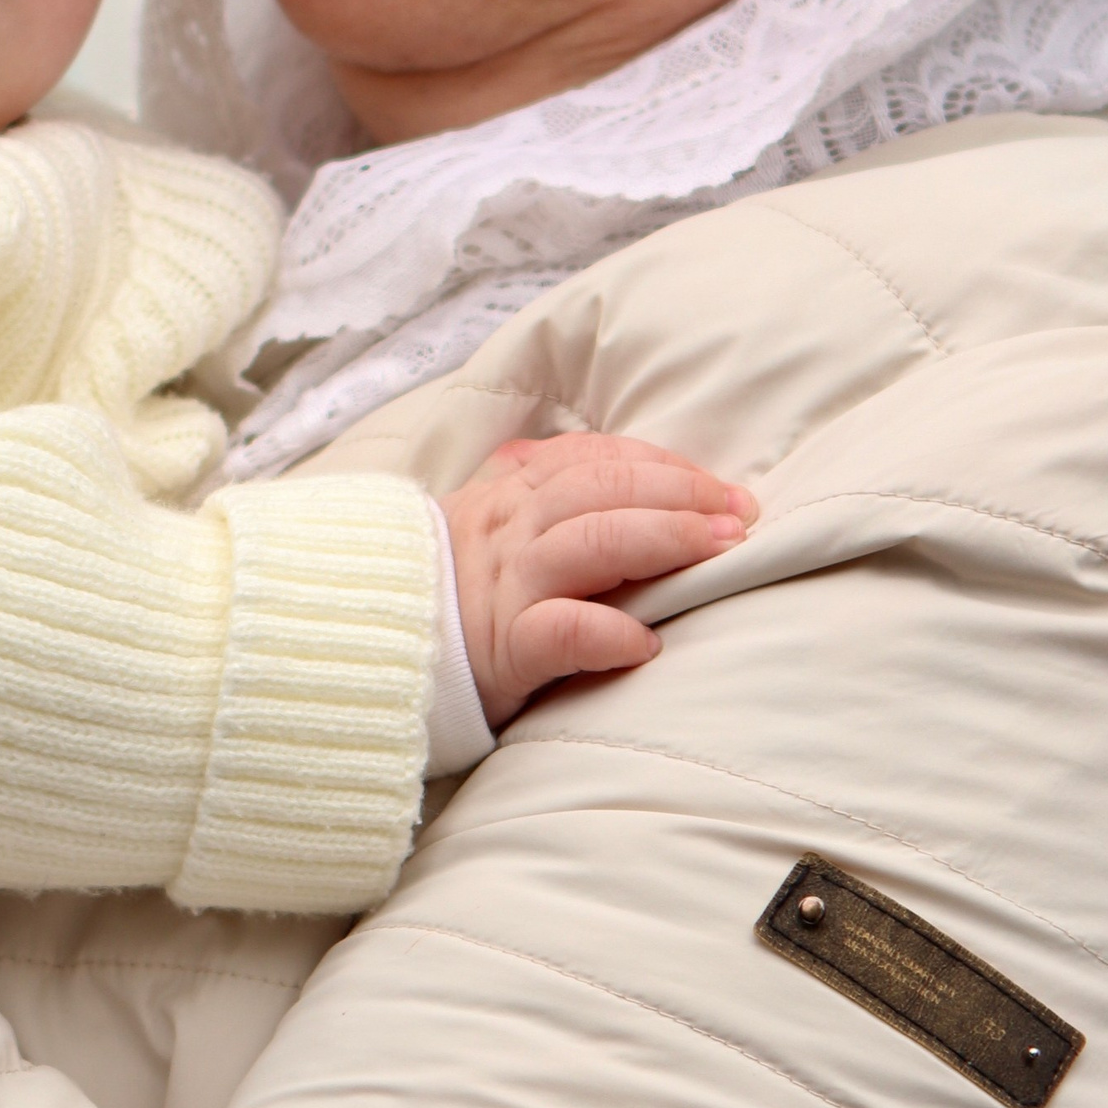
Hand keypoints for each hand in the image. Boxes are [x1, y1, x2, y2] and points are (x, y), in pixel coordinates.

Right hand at [440, 434, 754, 729]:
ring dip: (665, 541)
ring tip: (720, 553)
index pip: (595, 458)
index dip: (665, 465)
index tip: (722, 487)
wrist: (366, 647)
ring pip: (591, 542)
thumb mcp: (488, 527)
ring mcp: (504, 587)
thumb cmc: (447, 595)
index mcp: (509, 494)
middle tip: (741, 517)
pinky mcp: (500, 650)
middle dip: (683, 495)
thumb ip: (541, 495)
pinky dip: (608, 633)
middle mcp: (509, 529)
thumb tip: (622, 472)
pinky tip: (647, 643)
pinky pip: (559, 632)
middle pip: (603, 489)